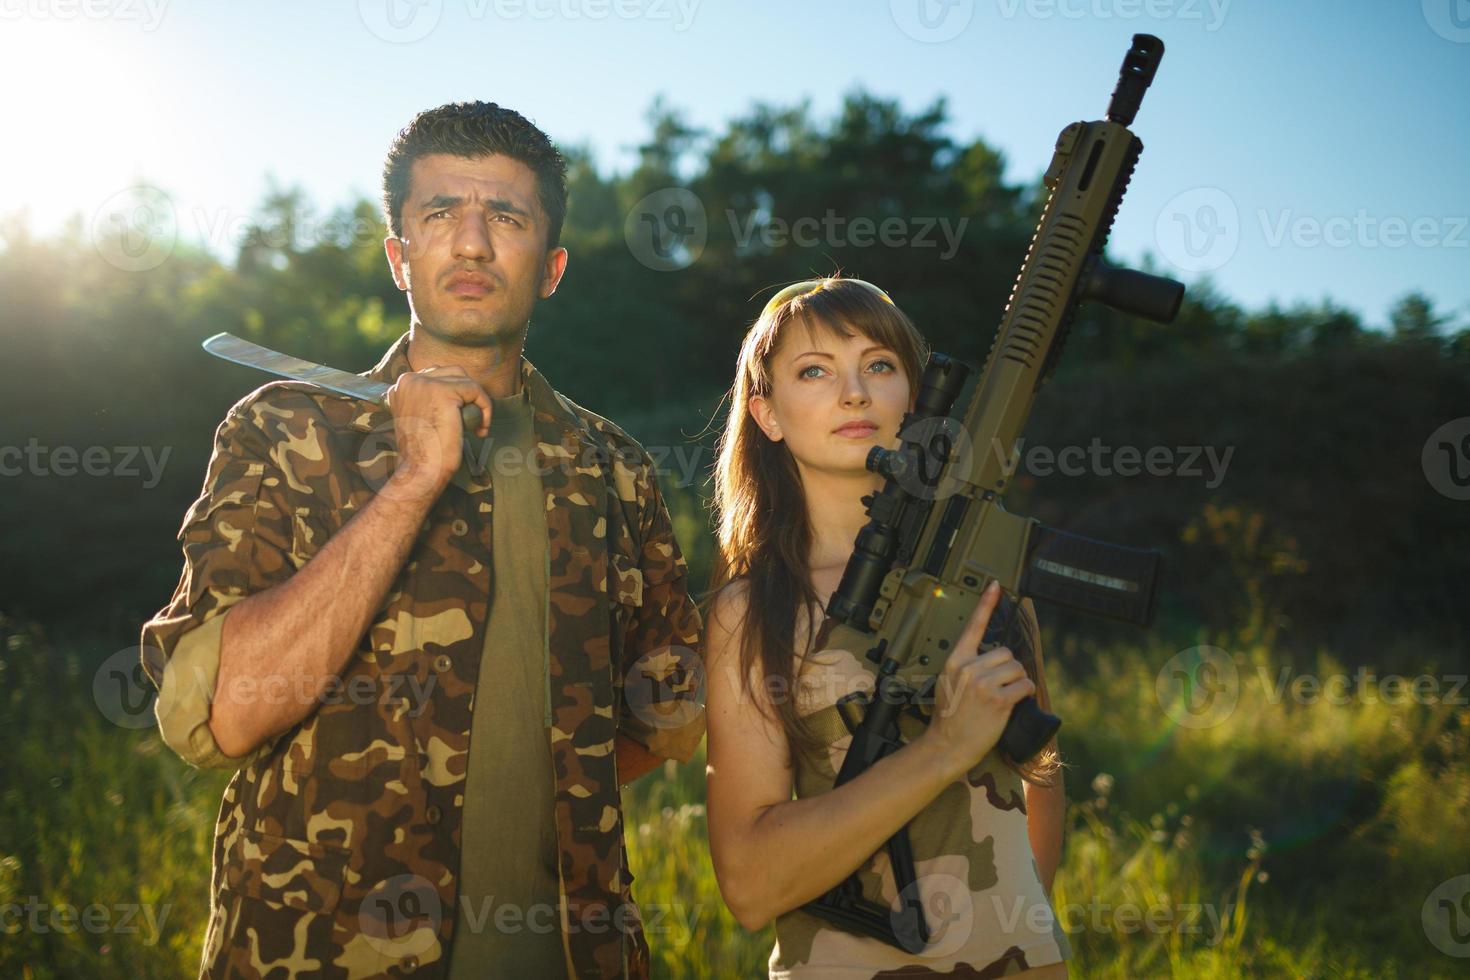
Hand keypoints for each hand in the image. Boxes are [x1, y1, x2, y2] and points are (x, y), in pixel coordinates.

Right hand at [382, 365, 491, 494]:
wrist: (420, 470)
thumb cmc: (423, 452)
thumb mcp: (420, 417)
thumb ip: (429, 400)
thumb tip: (454, 394)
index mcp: (401, 386)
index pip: (438, 375)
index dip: (456, 395)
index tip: (460, 418)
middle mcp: (409, 380)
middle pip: (452, 373)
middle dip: (467, 394)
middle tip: (471, 420)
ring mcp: (424, 383)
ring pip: (465, 380)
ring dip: (476, 401)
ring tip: (475, 424)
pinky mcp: (442, 391)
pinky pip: (475, 390)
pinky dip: (485, 408)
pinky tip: (480, 429)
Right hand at [921, 580, 1035, 778]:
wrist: (947, 745)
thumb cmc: (949, 718)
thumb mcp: (949, 683)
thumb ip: (967, 667)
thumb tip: (993, 658)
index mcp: (956, 661)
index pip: (973, 626)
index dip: (986, 604)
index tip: (996, 585)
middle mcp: (969, 669)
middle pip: (1006, 652)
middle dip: (1010, 668)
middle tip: (1001, 686)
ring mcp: (984, 684)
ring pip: (1018, 669)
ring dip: (1019, 681)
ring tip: (1007, 695)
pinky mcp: (999, 701)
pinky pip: (1025, 686)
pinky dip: (1027, 693)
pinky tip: (1018, 701)